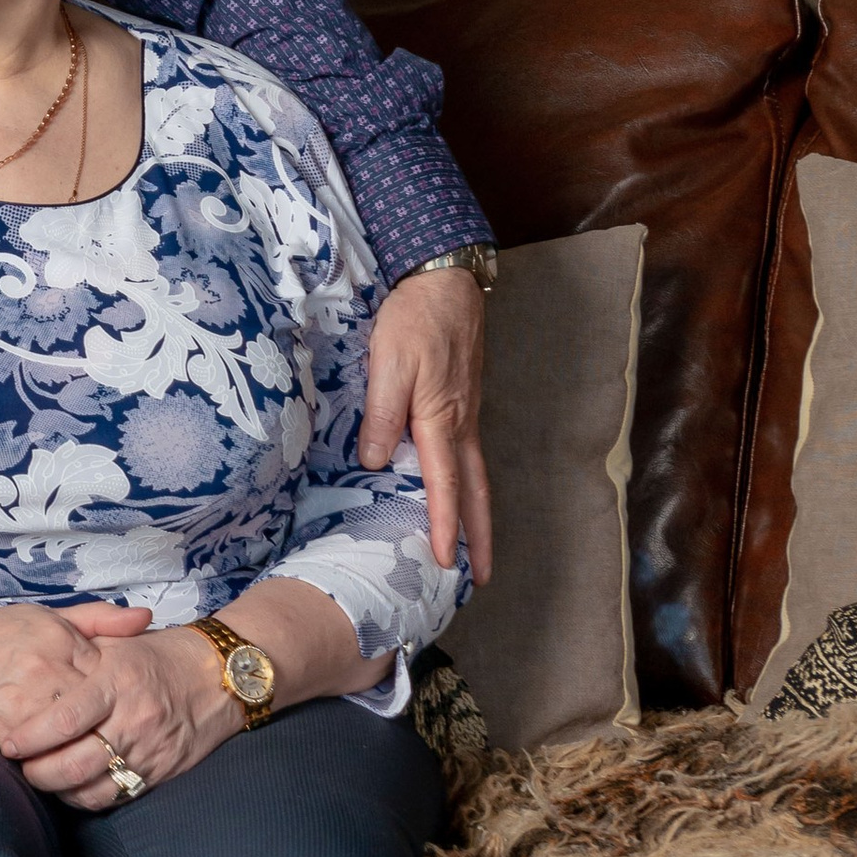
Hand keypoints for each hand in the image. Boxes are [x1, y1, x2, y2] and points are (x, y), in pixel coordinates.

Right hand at [0, 601, 148, 765]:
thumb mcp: (43, 616)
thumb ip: (97, 618)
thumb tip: (146, 620)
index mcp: (60, 637)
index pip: (112, 674)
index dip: (115, 694)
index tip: (114, 704)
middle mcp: (48, 669)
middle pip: (100, 711)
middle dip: (108, 727)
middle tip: (113, 736)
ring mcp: (28, 704)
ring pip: (79, 738)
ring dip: (87, 749)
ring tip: (92, 754)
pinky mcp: (8, 734)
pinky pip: (47, 757)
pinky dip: (57, 762)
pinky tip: (60, 761)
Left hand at [16, 617, 240, 808]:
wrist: (221, 676)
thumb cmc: (161, 655)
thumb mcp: (119, 640)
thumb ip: (77, 651)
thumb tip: (36, 668)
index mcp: (116, 681)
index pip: (64, 719)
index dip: (31, 737)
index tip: (9, 744)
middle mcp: (133, 719)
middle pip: (74, 763)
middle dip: (38, 772)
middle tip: (21, 765)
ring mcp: (148, 749)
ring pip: (92, 788)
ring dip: (59, 790)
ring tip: (43, 777)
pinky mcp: (160, 772)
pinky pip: (116, 796)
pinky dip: (87, 797)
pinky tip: (73, 787)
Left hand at [363, 268, 492, 580]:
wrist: (444, 279)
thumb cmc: (414, 319)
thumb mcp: (388, 363)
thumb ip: (381, 413)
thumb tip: (373, 463)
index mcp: (441, 420)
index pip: (445, 486)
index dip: (444, 526)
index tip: (445, 563)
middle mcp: (461, 424)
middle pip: (475, 491)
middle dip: (479, 536)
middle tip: (483, 577)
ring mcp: (465, 413)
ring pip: (475, 475)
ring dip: (477, 514)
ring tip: (475, 549)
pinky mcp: (461, 401)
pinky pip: (468, 455)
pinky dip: (468, 484)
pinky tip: (458, 491)